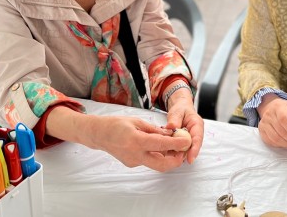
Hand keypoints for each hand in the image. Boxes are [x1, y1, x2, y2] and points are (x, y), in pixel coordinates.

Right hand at [47, 107, 190, 171]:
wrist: (99, 134)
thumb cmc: (116, 124)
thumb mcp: (137, 121)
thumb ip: (154, 129)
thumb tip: (171, 133)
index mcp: (136, 141)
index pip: (161, 145)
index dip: (177, 143)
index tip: (188, 140)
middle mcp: (135, 155)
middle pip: (162, 165)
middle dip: (176, 159)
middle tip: (183, 148)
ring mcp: (133, 162)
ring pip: (156, 164)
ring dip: (168, 157)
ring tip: (173, 144)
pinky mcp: (132, 164)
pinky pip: (149, 161)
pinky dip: (157, 155)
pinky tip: (158, 145)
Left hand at [166, 87, 203, 163]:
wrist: (180, 107)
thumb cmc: (180, 108)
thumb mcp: (177, 111)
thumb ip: (174, 119)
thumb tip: (171, 127)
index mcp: (197, 124)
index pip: (198, 138)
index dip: (194, 149)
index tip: (190, 159)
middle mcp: (196, 132)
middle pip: (193, 146)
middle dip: (186, 154)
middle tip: (176, 160)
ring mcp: (191, 138)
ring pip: (187, 149)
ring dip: (180, 152)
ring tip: (170, 155)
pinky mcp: (185, 141)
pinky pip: (182, 147)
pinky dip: (176, 149)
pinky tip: (169, 151)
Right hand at [257, 94, 286, 148]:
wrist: (271, 107)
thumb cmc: (286, 110)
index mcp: (278, 108)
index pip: (283, 119)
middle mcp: (269, 115)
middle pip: (280, 131)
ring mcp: (263, 123)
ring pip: (275, 138)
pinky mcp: (261, 131)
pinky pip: (270, 142)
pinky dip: (280, 145)